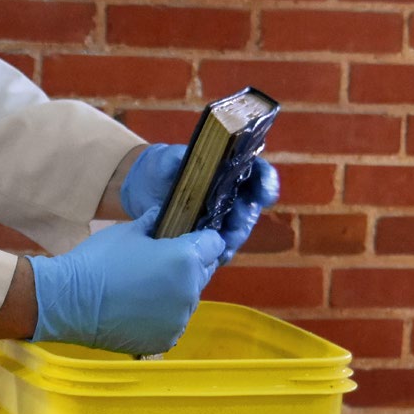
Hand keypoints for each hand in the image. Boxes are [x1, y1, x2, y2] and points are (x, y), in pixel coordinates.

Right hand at [26, 207, 224, 355]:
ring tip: (144, 290)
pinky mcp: (167, 339)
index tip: (184, 240)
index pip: (214, 244)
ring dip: (175, 293)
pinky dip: (162, 316)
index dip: (201, 239)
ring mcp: (180, 319)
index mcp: (185, 259)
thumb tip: (161, 214)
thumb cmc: (99, 260)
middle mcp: (191, 290)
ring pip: (188, 299)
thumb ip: (152, 223)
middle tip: (157, 265)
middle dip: (187, 266)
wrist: (70, 301)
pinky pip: (173, 322)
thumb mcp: (127, 232)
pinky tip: (138, 310)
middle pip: (203, 273)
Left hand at [120, 143, 278, 263]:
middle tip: (236, 223)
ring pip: (238, 229)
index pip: (258, 174)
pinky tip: (215, 255)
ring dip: (234, 237)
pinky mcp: (208, 235)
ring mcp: (222, 216)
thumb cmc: (165, 166)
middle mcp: (233, 193)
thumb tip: (182, 160)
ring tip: (224, 242)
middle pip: (250, 206)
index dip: (267, 184)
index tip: (267, 196)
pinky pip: (219, 245)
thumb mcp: (169, 157)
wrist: (146, 185)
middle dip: (246, 217)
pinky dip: (219, 251)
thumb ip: (178, 158)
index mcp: (231, 169)